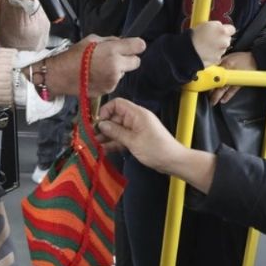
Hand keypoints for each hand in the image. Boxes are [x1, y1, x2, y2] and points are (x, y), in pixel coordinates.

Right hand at [43, 35, 145, 97]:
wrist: (61, 75)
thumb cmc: (73, 56)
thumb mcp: (92, 40)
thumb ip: (110, 40)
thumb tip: (122, 42)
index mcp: (112, 51)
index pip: (139, 46)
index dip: (136, 45)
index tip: (132, 46)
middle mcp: (116, 66)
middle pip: (136, 62)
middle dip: (129, 59)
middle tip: (116, 57)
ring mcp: (113, 80)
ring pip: (125, 73)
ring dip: (118, 70)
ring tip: (100, 67)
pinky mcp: (108, 90)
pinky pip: (115, 82)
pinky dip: (109, 79)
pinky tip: (97, 76)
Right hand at [96, 98, 217, 193]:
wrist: (173, 161)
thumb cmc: (156, 149)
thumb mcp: (133, 141)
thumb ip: (116, 132)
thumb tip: (101, 124)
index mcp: (137, 114)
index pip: (117, 104)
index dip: (106, 111)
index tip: (97, 123)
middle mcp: (136, 119)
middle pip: (115, 117)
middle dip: (104, 127)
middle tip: (92, 137)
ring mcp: (136, 129)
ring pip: (117, 129)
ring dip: (107, 137)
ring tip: (96, 145)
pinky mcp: (137, 138)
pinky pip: (122, 138)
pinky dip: (114, 143)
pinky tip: (104, 150)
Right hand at [190, 21, 235, 66]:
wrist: (187, 51)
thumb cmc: (193, 36)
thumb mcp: (205, 24)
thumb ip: (216, 26)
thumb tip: (219, 28)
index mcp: (222, 30)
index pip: (232, 29)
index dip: (225, 30)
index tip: (219, 31)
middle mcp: (225, 41)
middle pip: (227, 39)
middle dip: (221, 39)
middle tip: (210, 38)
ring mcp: (222, 51)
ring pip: (222, 48)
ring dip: (217, 47)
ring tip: (206, 46)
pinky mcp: (217, 60)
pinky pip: (217, 55)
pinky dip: (213, 54)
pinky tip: (205, 53)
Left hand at [209, 52, 257, 105]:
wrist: (255, 60)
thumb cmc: (241, 58)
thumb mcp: (228, 56)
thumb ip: (219, 61)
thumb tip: (209, 66)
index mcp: (225, 65)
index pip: (213, 72)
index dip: (206, 78)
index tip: (201, 83)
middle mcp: (228, 73)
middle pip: (216, 83)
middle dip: (210, 89)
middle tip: (204, 95)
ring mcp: (233, 80)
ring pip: (222, 89)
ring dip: (216, 96)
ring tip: (212, 101)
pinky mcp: (238, 84)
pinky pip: (232, 92)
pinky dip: (227, 96)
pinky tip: (222, 101)